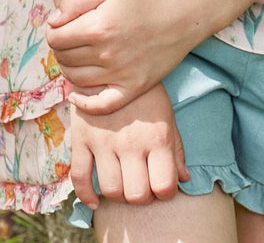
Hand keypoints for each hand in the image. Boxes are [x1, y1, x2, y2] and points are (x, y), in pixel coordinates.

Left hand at [47, 0, 202, 113]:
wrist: (182, 14)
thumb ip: (75, 1)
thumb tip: (53, 22)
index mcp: (97, 27)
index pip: (56, 38)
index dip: (53, 31)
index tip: (60, 26)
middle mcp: (106, 54)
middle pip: (64, 59)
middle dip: (60, 48)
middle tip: (70, 39)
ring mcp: (120, 74)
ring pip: (76, 80)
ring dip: (69, 68)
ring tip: (77, 56)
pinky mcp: (133, 88)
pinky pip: (100, 106)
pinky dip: (83, 104)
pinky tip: (76, 95)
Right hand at [68, 83, 189, 207]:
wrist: (111, 63)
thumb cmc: (144, 92)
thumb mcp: (166, 114)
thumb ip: (176, 148)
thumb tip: (184, 178)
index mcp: (157, 136)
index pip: (164, 186)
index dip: (165, 194)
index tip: (161, 186)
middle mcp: (131, 142)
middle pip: (136, 194)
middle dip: (142, 197)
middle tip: (141, 184)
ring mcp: (103, 141)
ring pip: (110, 189)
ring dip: (118, 196)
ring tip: (123, 183)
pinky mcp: (81, 138)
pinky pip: (79, 177)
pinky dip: (86, 196)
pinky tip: (95, 200)